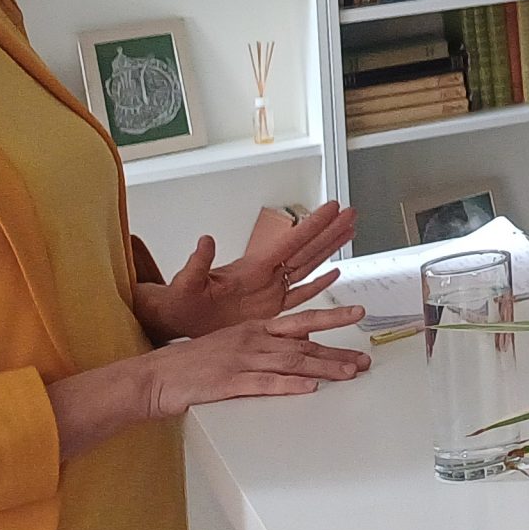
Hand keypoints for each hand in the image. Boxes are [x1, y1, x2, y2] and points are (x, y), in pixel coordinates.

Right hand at [135, 306, 370, 419]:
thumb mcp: (231, 345)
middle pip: (303, 344)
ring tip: (348, 373)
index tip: (358, 315)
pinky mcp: (228, 382)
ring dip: (323, 368)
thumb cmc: (191, 364)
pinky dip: (289, 385)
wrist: (155, 376)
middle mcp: (251, 340)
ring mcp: (240, 360)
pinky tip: (308, 388)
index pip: (301, 321)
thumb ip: (263, 346)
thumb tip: (296, 350)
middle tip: (364, 359)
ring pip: (291, 362)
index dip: (331, 318)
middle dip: (338, 351)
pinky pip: (264, 383)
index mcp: (253, 329)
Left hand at [137, 201, 357, 340]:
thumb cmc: (178, 302)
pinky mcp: (269, 310)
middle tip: (351, 212)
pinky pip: (300, 294)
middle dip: (329, 230)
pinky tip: (333, 273)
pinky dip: (319, 284)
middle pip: (306, 249)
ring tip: (348, 231)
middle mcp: (265, 276)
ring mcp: (269, 292)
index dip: (312, 224)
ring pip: (308, 266)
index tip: (333, 207)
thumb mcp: (186, 282)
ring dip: (329, 249)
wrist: (177, 322)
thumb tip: (204, 241)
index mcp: (252, 268)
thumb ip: (198, 263)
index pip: (290, 242)